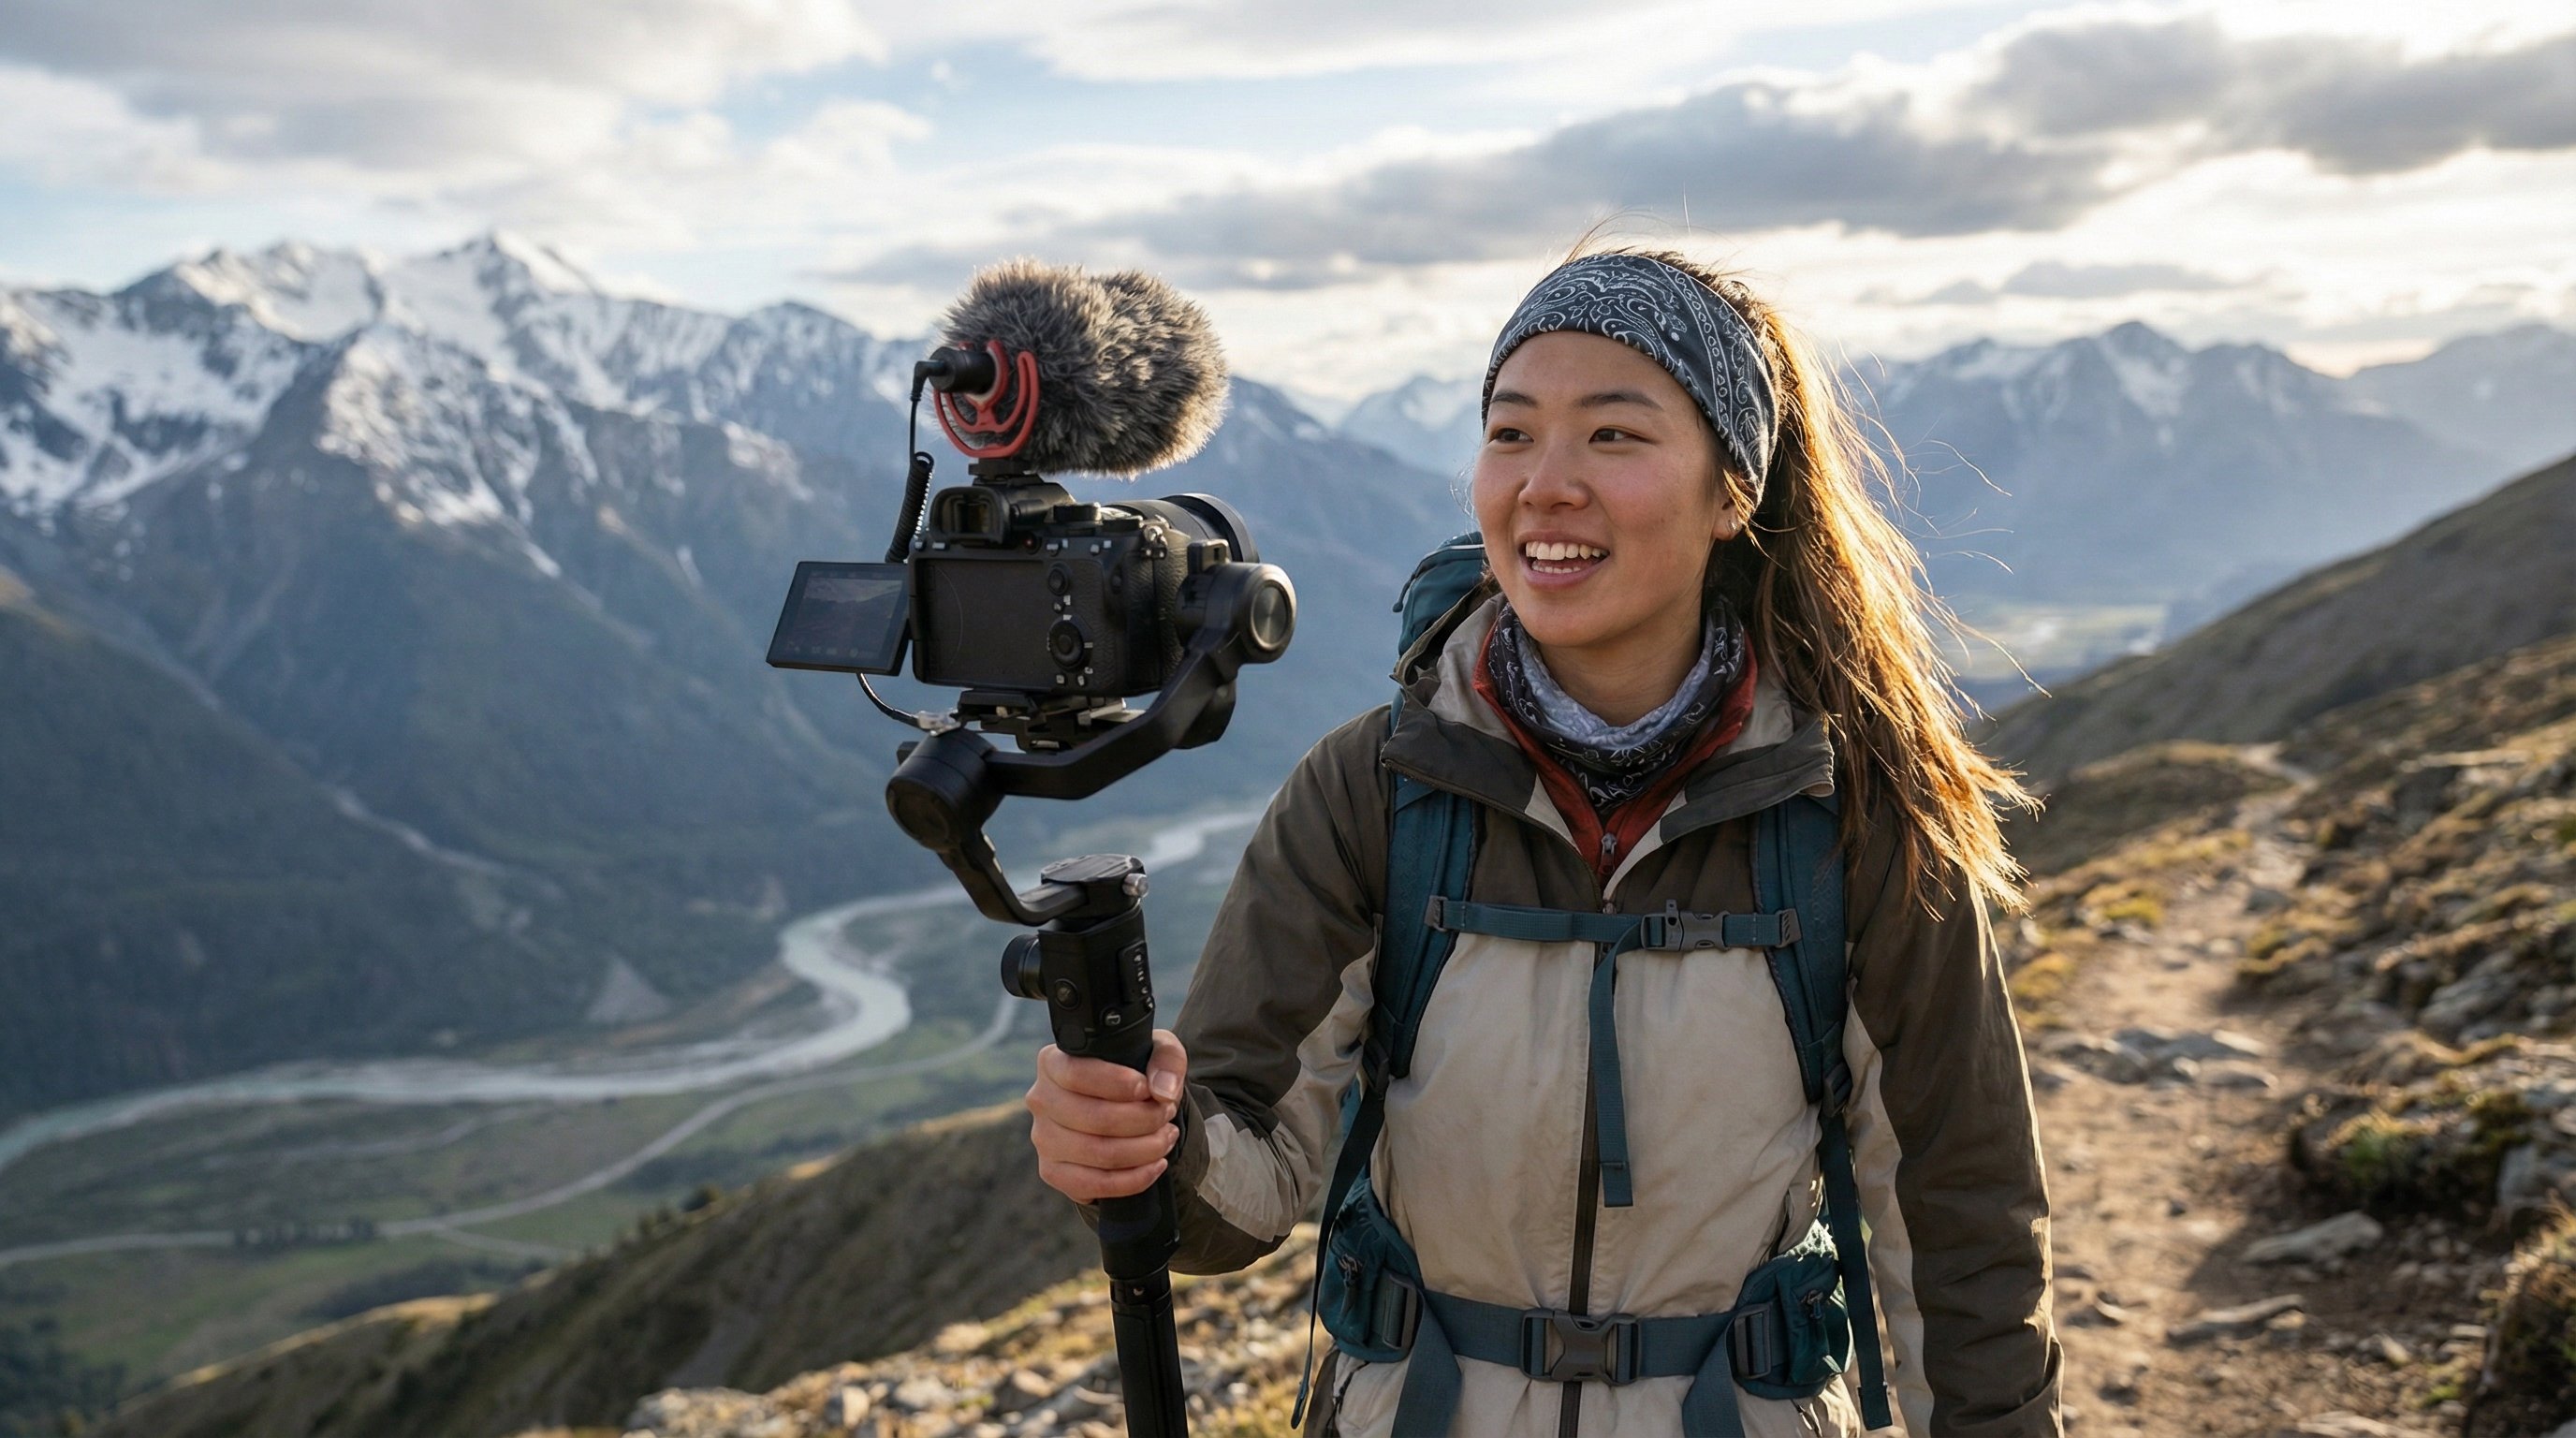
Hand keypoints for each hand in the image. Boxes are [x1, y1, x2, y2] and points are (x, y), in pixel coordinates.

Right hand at [1026, 1029, 1186, 1201]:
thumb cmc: (1135, 1073)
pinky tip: (1156, 1165)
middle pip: (1094, 1118)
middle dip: (1143, 1119)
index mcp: (1052, 1063)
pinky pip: (1095, 1185)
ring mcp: (1044, 1139)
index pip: (1077, 1074)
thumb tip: (1162, 1091)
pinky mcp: (1053, 1172)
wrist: (1123, 1108)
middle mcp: (1041, 1100)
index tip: (1147, 1089)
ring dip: (1145, 1149)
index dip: (1117, 1084)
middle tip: (1167, 1114)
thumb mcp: (1156, 1051)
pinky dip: (1133, 1179)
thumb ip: (1166, 1059)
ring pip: (1099, 1153)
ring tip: (1167, 1137)